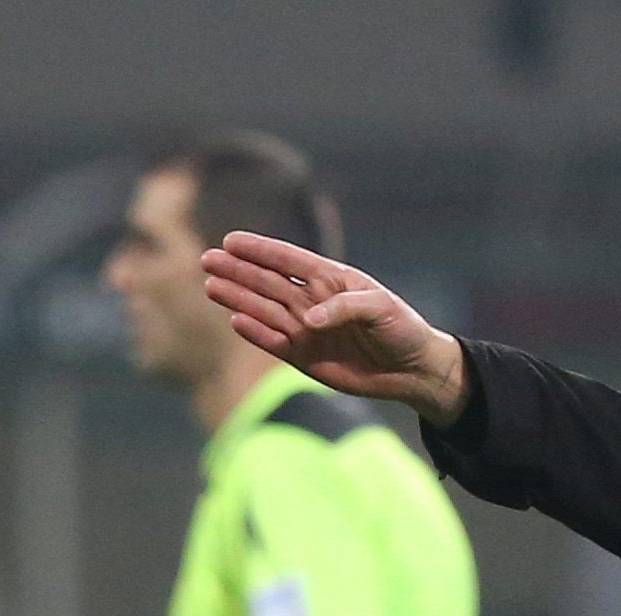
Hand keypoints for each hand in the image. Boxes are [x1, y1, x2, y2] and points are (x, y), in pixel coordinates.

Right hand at [200, 232, 469, 424]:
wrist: (412, 370)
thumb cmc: (402, 329)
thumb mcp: (382, 309)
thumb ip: (345, 307)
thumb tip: (309, 320)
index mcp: (330, 279)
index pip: (288, 259)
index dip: (260, 249)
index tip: (231, 240)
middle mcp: (312, 301)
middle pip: (268, 282)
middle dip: (238, 270)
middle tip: (208, 260)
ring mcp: (305, 329)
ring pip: (265, 309)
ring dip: (238, 298)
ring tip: (211, 286)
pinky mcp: (304, 357)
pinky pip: (274, 342)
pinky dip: (256, 333)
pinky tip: (235, 320)